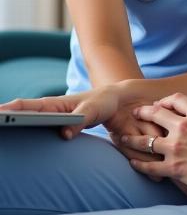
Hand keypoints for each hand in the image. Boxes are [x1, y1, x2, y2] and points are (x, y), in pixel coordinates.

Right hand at [0, 86, 119, 138]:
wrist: (117, 102)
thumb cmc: (103, 101)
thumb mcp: (95, 108)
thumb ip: (80, 120)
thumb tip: (64, 135)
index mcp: (55, 103)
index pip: (26, 106)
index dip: (8, 110)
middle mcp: (50, 111)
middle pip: (22, 115)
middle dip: (5, 119)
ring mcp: (54, 120)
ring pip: (29, 124)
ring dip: (14, 127)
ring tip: (2, 137)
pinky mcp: (61, 128)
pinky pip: (41, 131)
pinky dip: (29, 133)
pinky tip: (21, 144)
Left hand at [114, 93, 186, 194]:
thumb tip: (182, 113)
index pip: (175, 99)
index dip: (163, 101)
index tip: (157, 105)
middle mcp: (183, 127)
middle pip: (155, 114)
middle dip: (141, 113)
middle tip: (134, 114)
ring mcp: (176, 148)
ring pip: (146, 141)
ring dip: (131, 139)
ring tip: (122, 138)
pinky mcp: (173, 168)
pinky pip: (149, 165)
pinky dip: (138, 164)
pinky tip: (132, 162)